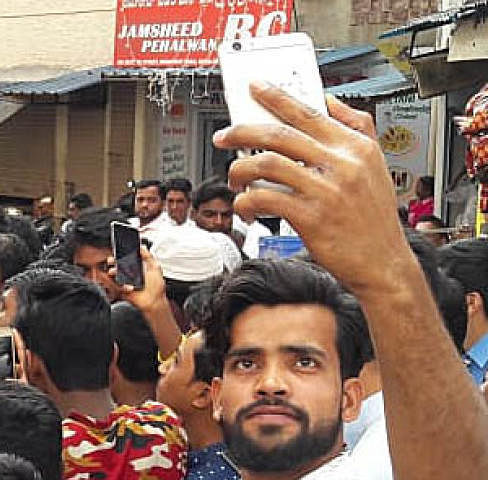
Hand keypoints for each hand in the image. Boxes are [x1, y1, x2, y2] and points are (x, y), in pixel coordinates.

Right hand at [109, 246, 166, 312]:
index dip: (121, 255)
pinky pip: (115, 285)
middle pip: (117, 265)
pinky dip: (119, 285)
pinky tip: (129, 286)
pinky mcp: (123, 290)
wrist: (154, 301)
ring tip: (113, 272)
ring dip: (112, 272)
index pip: (126, 259)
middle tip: (112, 260)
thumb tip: (142, 247)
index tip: (117, 252)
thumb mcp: (155, 268)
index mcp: (137, 267)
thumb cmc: (156, 287)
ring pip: (114, 275)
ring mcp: (125, 282)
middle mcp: (130, 274)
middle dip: (112, 262)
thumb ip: (149, 256)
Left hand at [213, 83, 404, 294]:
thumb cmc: (373, 218)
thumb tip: (329, 101)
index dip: (277, 97)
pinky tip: (246, 207)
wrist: (383, 262)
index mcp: (356, 146)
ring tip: (235, 179)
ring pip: (266, 164)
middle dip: (242, 132)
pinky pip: (264, 199)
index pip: (309, 112)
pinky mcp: (310, 216)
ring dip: (240, 170)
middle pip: (279, 135)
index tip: (255, 88)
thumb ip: (356, 128)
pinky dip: (247, 202)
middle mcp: (342, 164)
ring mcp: (325, 190)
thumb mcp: (375, 165)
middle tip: (224, 136)